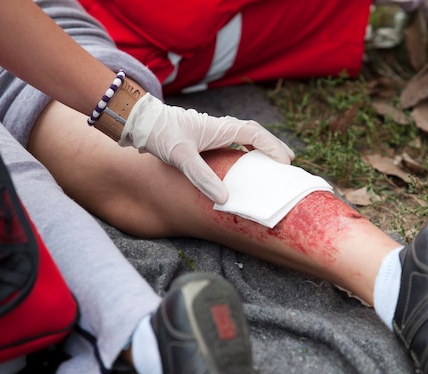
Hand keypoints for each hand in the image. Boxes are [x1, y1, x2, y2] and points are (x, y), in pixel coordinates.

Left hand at [120, 93, 294, 203]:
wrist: (139, 120)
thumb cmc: (160, 134)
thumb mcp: (181, 156)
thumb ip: (202, 177)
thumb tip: (224, 198)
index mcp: (220, 128)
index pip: (256, 134)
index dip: (273, 147)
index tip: (285, 162)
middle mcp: (219, 126)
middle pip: (255, 133)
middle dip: (272, 146)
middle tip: (288, 160)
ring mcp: (211, 130)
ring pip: (244, 135)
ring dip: (260, 146)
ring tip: (271, 160)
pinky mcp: (203, 136)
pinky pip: (232, 140)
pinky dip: (244, 148)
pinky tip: (241, 159)